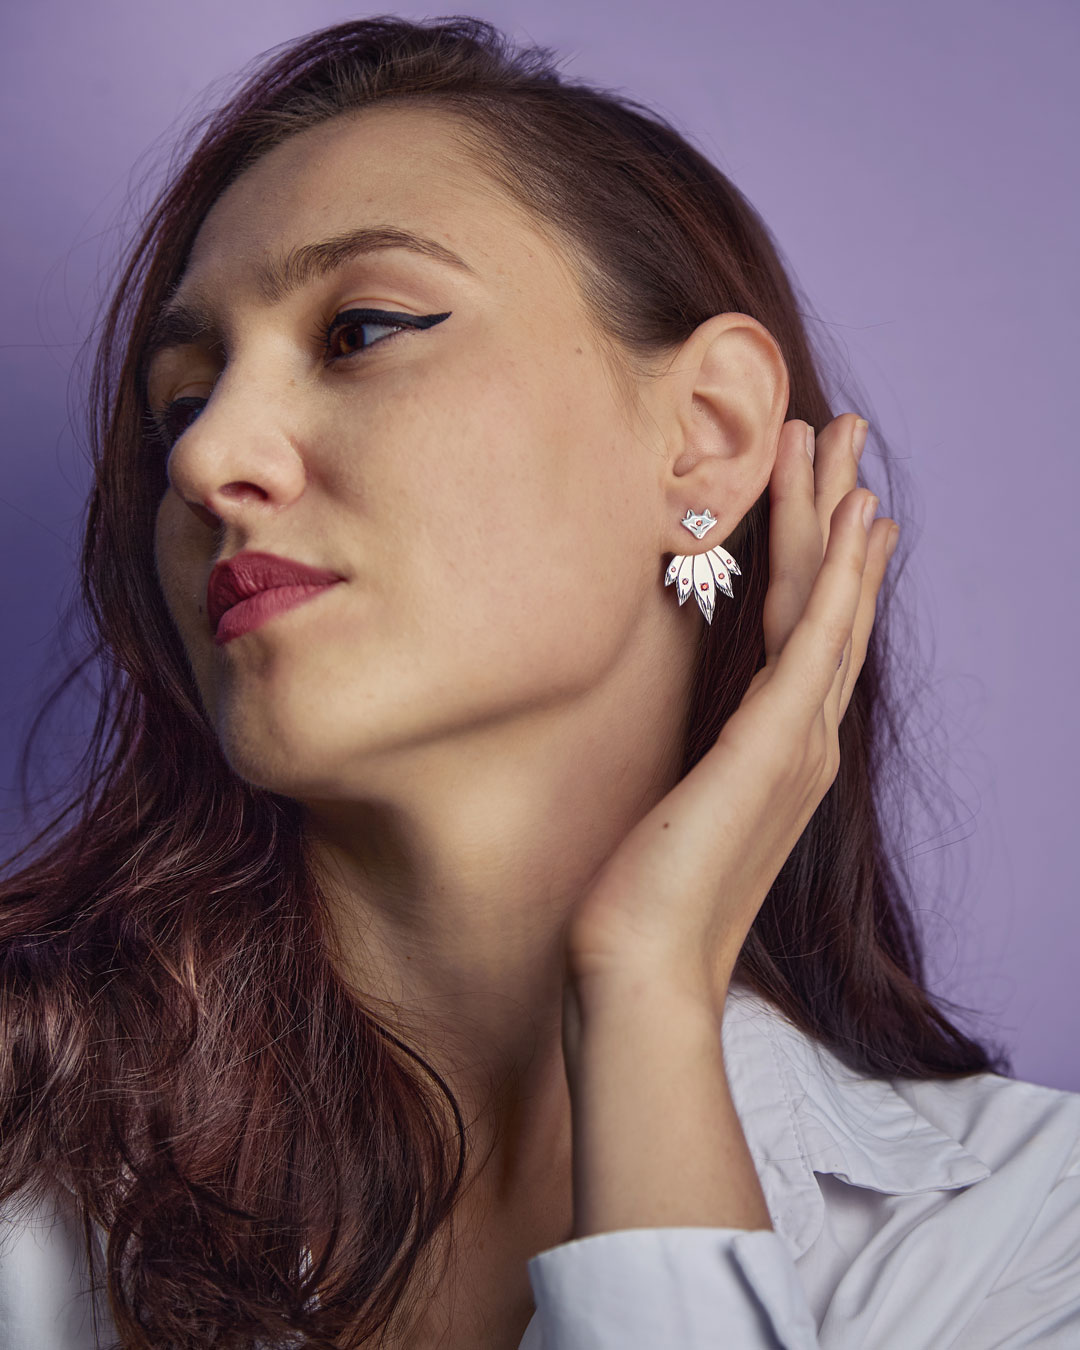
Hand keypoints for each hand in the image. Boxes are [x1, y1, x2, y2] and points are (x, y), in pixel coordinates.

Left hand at [563, 413, 896, 998]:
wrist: (641, 969)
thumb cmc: (645, 899)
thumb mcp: (671, 810)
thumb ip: (695, 766)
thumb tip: (688, 743)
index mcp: (779, 752)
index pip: (811, 639)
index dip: (830, 566)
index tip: (842, 505)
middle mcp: (804, 741)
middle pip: (832, 607)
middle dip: (840, 520)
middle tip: (853, 444)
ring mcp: (798, 743)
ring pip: (830, 607)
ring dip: (839, 522)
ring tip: (850, 450)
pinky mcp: (774, 745)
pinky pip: (817, 640)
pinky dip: (841, 577)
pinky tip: (857, 523)